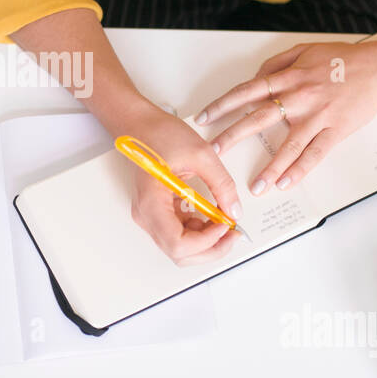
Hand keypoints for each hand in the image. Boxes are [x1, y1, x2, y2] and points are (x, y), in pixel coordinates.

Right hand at [117, 101, 246, 266]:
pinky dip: (199, 231)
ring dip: (206, 241)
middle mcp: (146, 215)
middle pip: (179, 253)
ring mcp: (150, 215)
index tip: (226, 225)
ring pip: (180, 247)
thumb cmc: (160, 134)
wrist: (142, 124)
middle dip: (210, 248)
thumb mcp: (201, 155)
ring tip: (224, 221)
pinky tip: (211, 215)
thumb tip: (234, 211)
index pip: (178, 244)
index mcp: (151, 202)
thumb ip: (222, 185)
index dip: (206, 242)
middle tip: (233, 233)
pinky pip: (179, 233)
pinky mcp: (157, 212)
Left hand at [195, 40, 376, 194]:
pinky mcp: (335, 130)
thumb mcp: (304, 51)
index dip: (222, 105)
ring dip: (270, 166)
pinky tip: (285, 183)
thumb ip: (277, 64)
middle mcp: (299, 97)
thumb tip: (254, 78)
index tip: (203, 118)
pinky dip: (300, 170)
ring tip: (255, 186)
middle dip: (233, 135)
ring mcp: (317, 116)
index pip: (246, 92)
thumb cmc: (342, 59)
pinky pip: (315, 154)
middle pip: (259, 118)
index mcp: (289, 77)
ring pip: (288, 144)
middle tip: (214, 150)